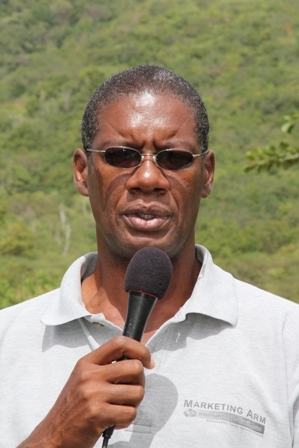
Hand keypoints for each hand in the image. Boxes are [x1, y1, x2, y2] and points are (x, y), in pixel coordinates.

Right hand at [18, 336, 153, 447]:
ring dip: (134, 403)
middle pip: (135, 367)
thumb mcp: (83, 377)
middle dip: (140, 381)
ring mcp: (94, 394)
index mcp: (87, 363)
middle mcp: (90, 375)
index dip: (140, 349)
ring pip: (137, 391)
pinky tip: (115, 420)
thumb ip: (105, 366)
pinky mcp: (98, 414)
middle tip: (132, 391)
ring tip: (120, 408)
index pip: (119, 342)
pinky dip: (127, 420)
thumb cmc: (73, 407)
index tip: (147, 360)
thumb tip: (136, 359)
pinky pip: (131, 413)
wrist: (54, 434)